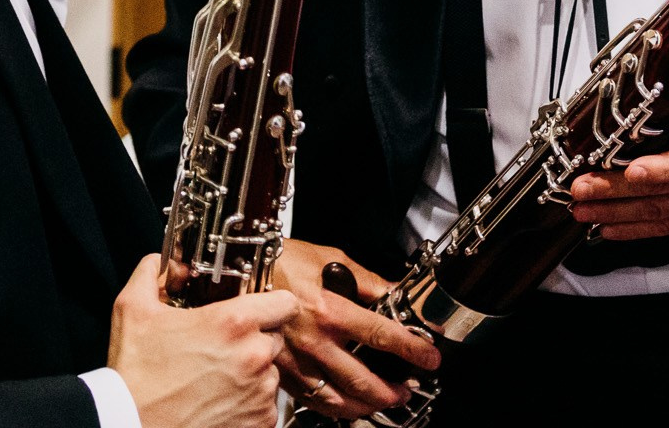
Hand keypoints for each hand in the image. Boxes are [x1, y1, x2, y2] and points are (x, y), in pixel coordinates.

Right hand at [109, 254, 294, 427]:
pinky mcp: (259, 422)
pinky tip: (219, 400)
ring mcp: (260, 392)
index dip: (273, 304)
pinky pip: (266, 405)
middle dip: (254, 339)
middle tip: (223, 347)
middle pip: (274, 337)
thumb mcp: (132, 310)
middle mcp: (254, 356)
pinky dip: (249, 403)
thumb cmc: (135, 376)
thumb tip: (159, 263)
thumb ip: (151, 275)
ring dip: (252, 372)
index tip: (260, 309)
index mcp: (233, 322)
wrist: (131, 426)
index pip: (285, 302)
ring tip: (217, 377)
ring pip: (270, 372)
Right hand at [265, 240, 439, 418]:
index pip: (381, 335)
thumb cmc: (281, 262)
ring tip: (385, 402)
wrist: (239, 272)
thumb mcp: (330, 259)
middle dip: (391, 390)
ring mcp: (296, 362)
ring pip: (338, 398)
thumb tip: (397, 293)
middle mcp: (313, 341)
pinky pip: (313, 401)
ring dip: (367, 405)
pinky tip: (350, 405)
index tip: (429, 357)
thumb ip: (368, 281)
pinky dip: (336, 408)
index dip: (411, 349)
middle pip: (361, 379)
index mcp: (328, 310)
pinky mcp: (282, 373)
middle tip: (408, 390)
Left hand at [567, 106, 668, 238]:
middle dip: (612, 191)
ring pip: (655, 211)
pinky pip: (663, 228)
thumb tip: (618, 113)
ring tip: (583, 210)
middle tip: (581, 189)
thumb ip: (667, 114)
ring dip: (614, 213)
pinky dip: (632, 229)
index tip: (631, 172)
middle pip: (658, 189)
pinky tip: (607, 227)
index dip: (658, 169)